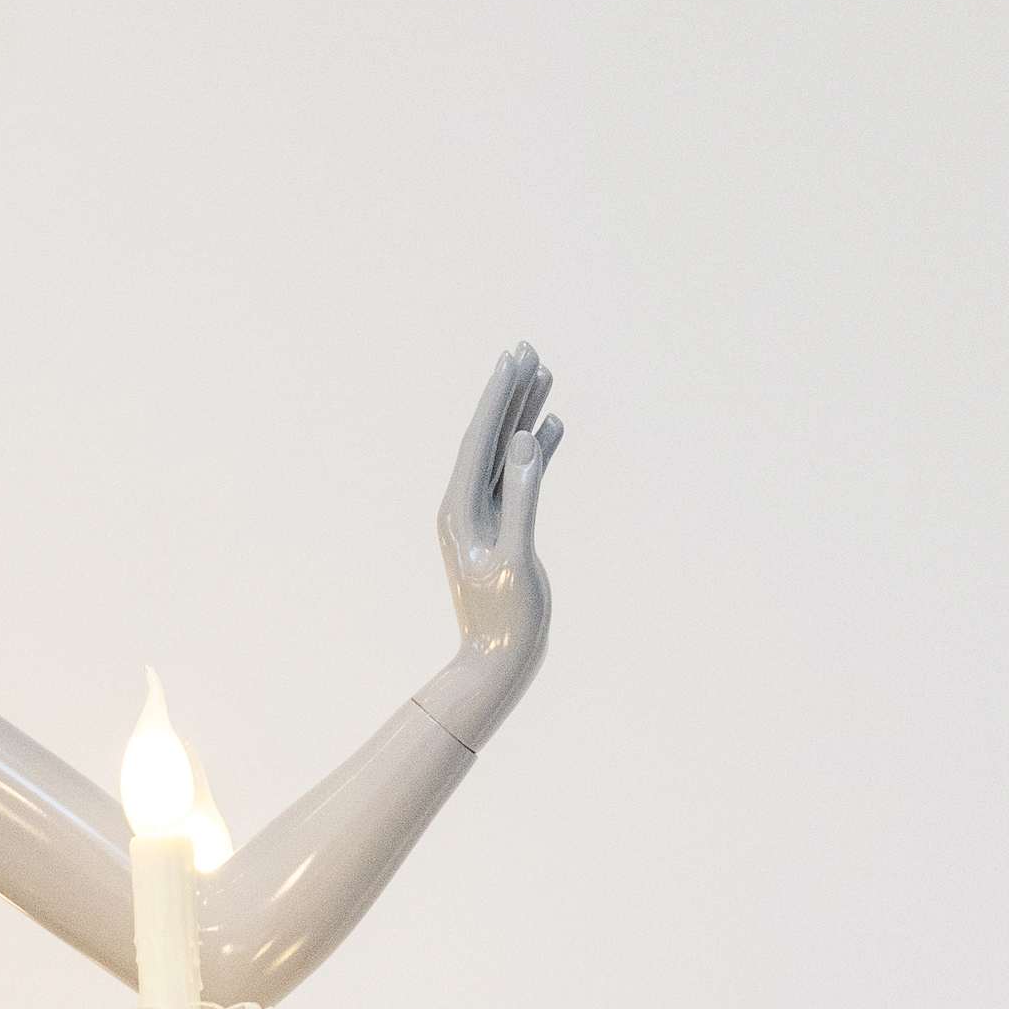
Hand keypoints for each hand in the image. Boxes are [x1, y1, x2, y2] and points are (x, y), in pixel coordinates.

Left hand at [435, 344, 562, 707]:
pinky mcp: (503, 527)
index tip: (511, 360)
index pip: (477, 440)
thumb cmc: (504, 617)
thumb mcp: (513, 556)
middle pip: (488, 436)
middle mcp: (465, 505)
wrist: (498, 659)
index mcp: (459, 508)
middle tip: (526, 350)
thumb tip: (522, 442)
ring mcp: (484, 515)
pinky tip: (550, 426)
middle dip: (506, 393)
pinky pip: (518, 478)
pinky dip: (534, 451)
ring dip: (521, 414)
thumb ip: (520, 497)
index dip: (495, 398)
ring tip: (542, 374)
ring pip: (504, 452)